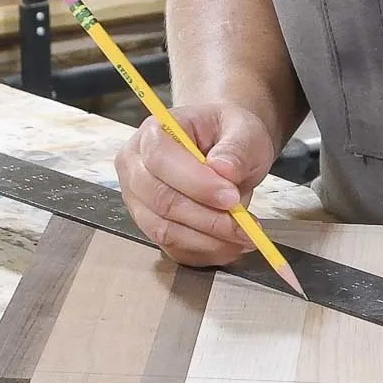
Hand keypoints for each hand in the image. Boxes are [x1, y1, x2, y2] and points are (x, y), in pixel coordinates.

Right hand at [115, 102, 277, 266]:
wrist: (225, 148)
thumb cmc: (229, 133)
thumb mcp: (244, 131)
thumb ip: (237, 148)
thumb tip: (224, 171)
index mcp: (154, 133)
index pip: (160, 160)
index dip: (196, 184)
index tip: (232, 198)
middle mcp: (135, 167)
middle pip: (160, 200)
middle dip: (207, 219)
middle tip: (246, 225)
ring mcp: (139, 200)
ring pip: (164, 231)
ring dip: (208, 240)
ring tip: (245, 236)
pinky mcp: (151, 225)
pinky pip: (173, 248)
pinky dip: (205, 252)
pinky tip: (232, 245)